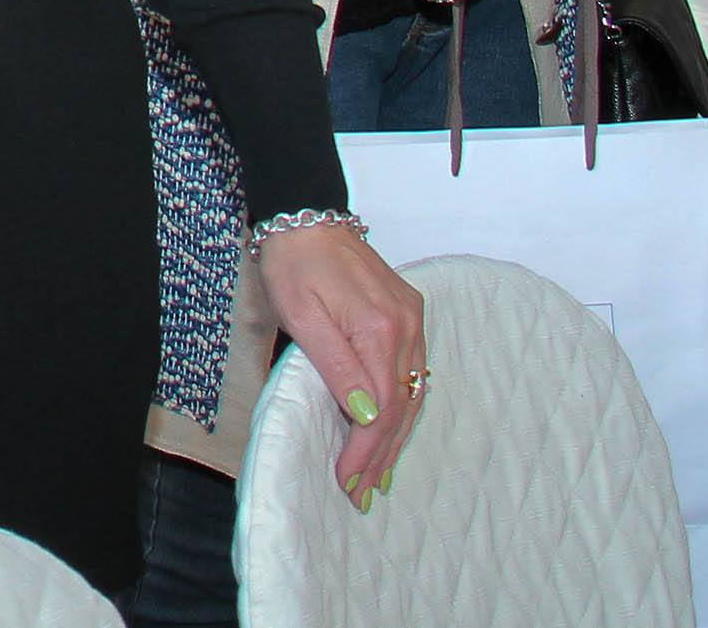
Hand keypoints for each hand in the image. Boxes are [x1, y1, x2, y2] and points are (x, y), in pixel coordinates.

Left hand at [258, 221, 427, 509]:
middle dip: (382, 454)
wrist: (307, 218)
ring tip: (376, 474)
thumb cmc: (294, 264)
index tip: (349, 479)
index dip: (367, 449)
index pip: (382, 406)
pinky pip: (413, 372)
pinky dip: (402, 407)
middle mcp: (407, 326)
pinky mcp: (409, 315)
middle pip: (402, 406)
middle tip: (362, 490)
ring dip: (395, 436)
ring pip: (412, 393)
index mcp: (380, 328)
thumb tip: (364, 414)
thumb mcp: (302, 315)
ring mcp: (413, 320)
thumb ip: (335, 365)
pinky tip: (391, 429)